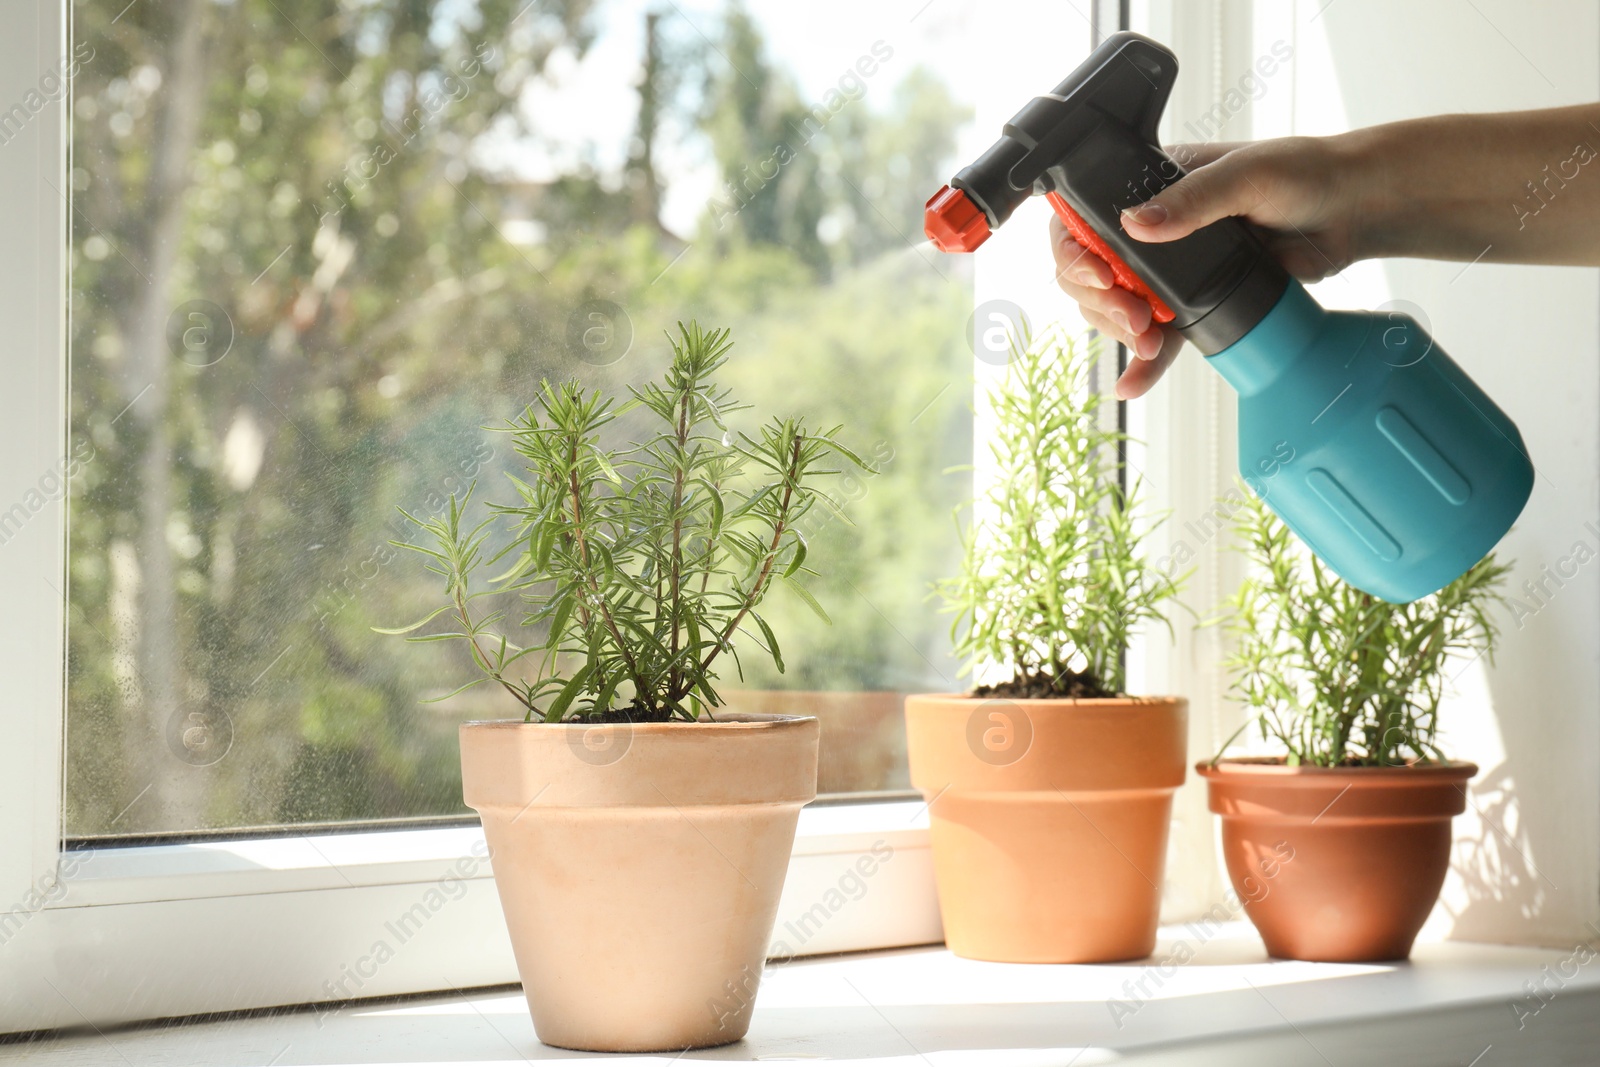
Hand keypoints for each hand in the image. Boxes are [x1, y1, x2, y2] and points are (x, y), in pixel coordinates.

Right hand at [1051, 135, 1367, 397]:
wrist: (1352, 211)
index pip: (1084, 217)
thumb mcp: (1248, 175)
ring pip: (1115, 307)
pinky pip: (1157, 334)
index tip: (1104, 278)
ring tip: (1149, 342)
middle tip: (1135, 318)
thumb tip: (1136, 224)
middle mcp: (1152, 227)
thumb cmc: (1306, 174)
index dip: (1078, 252)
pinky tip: (1134, 382)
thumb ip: (1193, 199)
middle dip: (1100, 302)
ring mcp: (1170, 267)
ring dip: (1120, 331)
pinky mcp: (1194, 301)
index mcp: (1152, 185)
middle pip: (1090, 270)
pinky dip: (1143, 362)